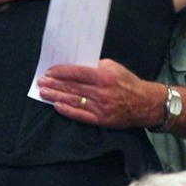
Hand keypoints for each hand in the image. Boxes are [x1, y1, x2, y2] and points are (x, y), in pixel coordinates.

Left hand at [37, 59, 165, 128]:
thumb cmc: (128, 83)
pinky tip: (57, 106)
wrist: (144, 103)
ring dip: (56, 96)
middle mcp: (102, 92)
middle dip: (54, 84)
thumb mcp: (114, 67)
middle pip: (72, 87)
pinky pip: (81, 115)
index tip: (49, 71)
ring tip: (44, 93)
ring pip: (73, 100)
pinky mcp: (101, 120)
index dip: (61, 72)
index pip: (77, 73)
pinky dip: (67, 110)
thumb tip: (76, 67)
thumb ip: (96, 66)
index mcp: (104, 76)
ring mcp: (101, 107)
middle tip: (41, 82)